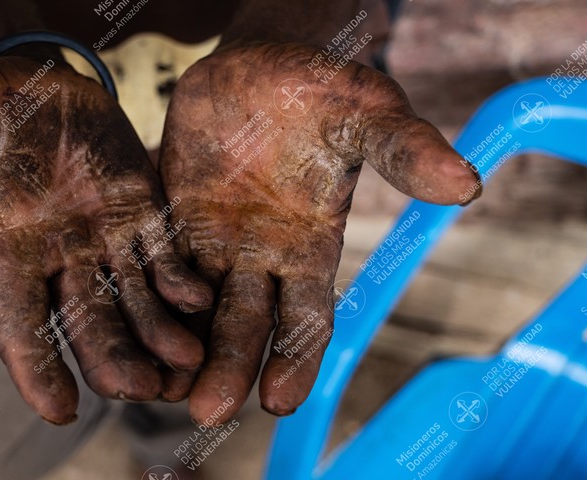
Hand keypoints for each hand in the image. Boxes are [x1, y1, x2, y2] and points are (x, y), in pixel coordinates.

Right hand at [0, 52, 212, 423]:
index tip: (59, 411)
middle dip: (113, 360)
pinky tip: (203, 301)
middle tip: (143, 390)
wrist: (37, 82)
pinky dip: (183, 282)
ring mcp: (104, 240)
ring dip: (161, 335)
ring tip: (188, 364)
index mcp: (8, 250)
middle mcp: (59, 258)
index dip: (35, 367)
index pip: (17, 322)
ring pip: (135, 302)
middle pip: (87, 324)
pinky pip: (166, 258)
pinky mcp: (142, 216)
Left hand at [159, 43, 479, 423]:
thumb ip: (403, 149)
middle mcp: (260, 256)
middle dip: (228, 369)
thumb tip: (466, 183)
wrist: (258, 63)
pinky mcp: (172, 220)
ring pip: (194, 310)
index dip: (297, 358)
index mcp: (309, 246)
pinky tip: (120, 329)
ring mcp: (212, 241)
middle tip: (206, 411)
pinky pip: (154, 267)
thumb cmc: (322, 88)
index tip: (279, 400)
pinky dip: (142, 301)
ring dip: (179, 351)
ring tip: (156, 390)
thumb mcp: (365, 112)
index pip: (308, 318)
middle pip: (244, 326)